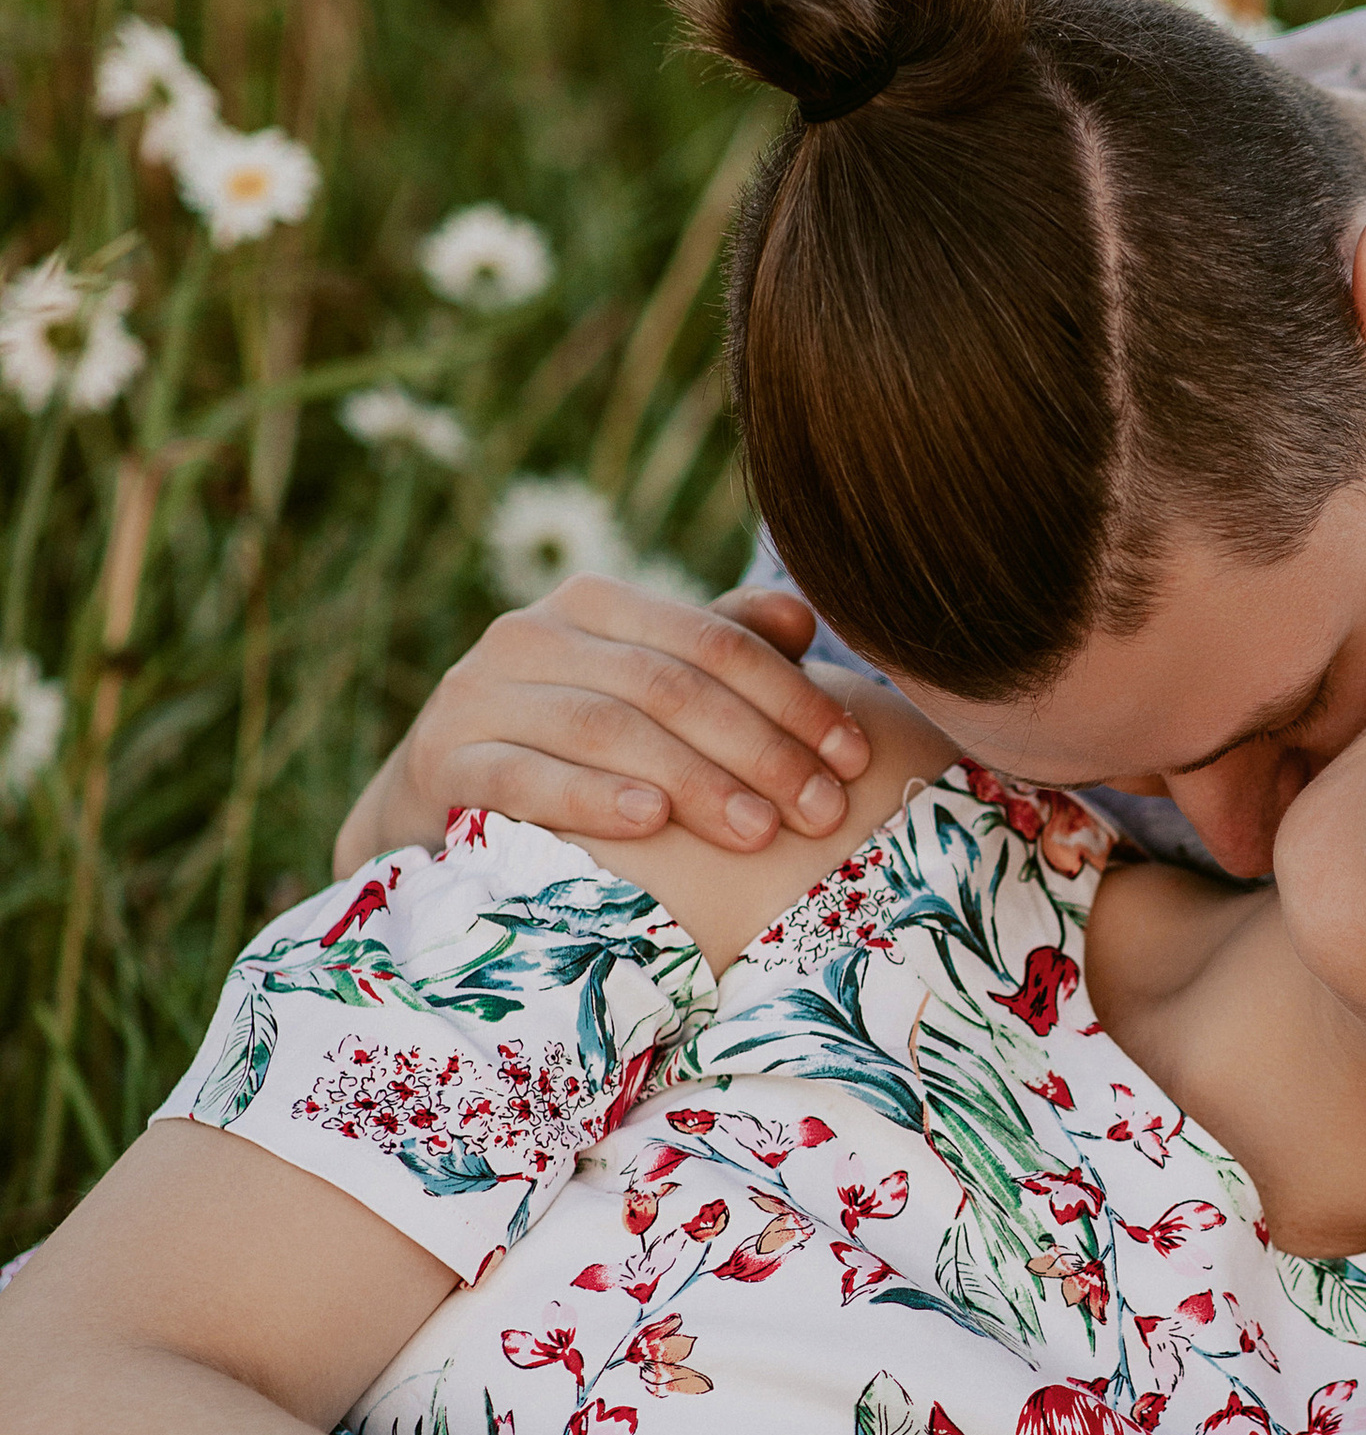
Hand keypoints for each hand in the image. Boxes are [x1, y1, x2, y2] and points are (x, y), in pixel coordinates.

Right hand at [332, 578, 875, 877]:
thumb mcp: (645, 694)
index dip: (793, 697)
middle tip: (823, 811)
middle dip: (759, 749)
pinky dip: (592, 797)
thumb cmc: (569, 749)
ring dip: (693, 780)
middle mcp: (530, 633)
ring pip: (607, 727)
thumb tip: (802, 616)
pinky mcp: (444, 762)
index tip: (855, 758)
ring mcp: (478, 695)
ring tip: (759, 830)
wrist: (441, 807)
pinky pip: (525, 776)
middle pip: (669, 684)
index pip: (713, 641)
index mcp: (594, 604)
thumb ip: (718, 652)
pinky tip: (651, 822)